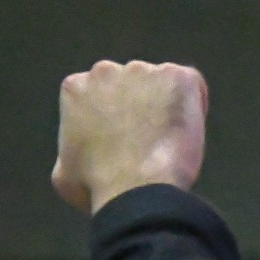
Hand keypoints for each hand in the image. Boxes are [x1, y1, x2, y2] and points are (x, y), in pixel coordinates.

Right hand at [52, 60, 207, 214]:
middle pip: (130, 84)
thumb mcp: (65, 171)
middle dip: (141, 106)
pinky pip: (191, 84)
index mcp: (75, 88)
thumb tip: (78, 156)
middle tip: (150, 140)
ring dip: (167, 106)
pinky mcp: (176, 76)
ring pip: (161, 83)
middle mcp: (105, 70)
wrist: (136, 188)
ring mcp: (142, 71)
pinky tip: (185, 131)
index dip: (116, 118)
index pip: (100, 93)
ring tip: (167, 141)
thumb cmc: (98, 187)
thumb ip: (72, 149)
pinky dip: (194, 105)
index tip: (127, 139)